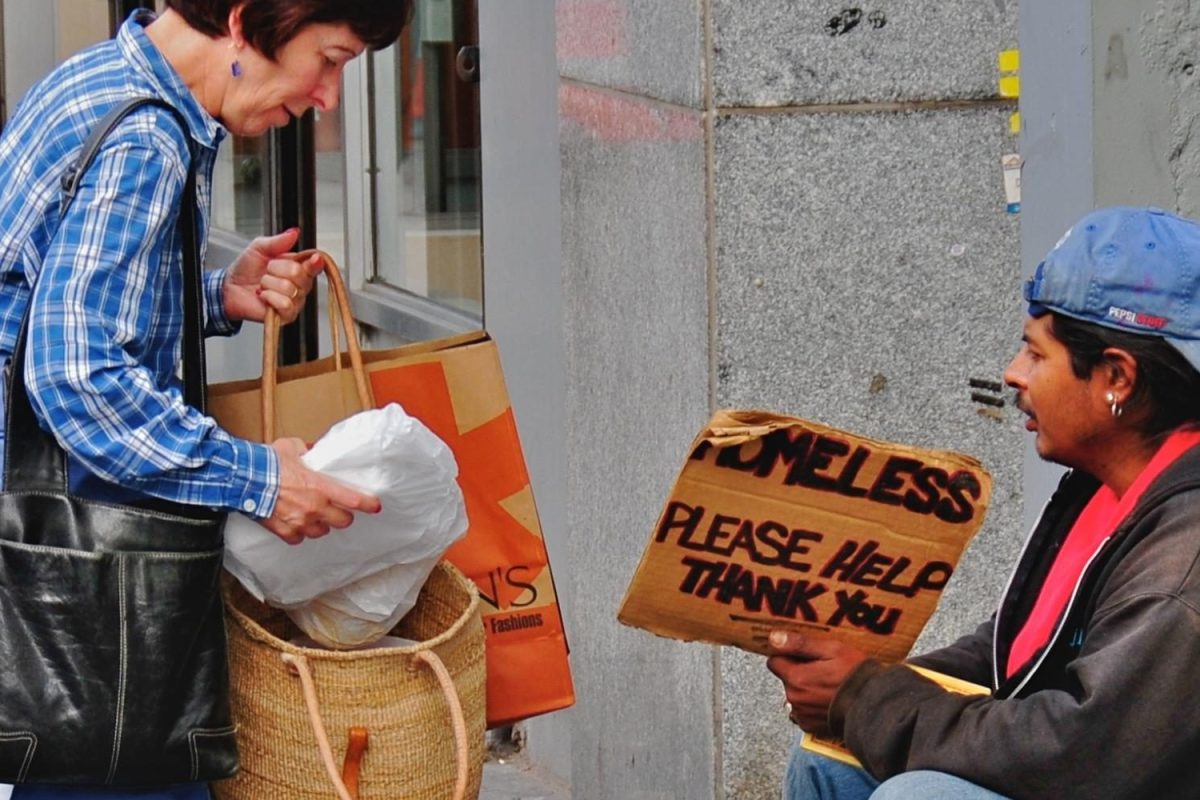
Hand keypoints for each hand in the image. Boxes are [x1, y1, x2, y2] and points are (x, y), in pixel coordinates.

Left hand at [222, 228, 323, 323]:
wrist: (230, 288)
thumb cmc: (246, 269)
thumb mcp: (259, 248)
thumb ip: (278, 241)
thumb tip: (294, 232)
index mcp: (297, 267)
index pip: (314, 264)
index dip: (315, 262)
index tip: (315, 258)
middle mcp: (300, 285)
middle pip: (299, 274)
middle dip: (276, 269)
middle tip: (267, 271)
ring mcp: (295, 300)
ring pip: (289, 289)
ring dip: (269, 284)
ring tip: (262, 285)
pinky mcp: (287, 315)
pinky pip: (285, 304)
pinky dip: (269, 297)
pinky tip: (263, 296)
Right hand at [257, 438, 381, 544]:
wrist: (243, 479)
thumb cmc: (266, 463)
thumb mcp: (292, 448)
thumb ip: (306, 452)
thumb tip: (311, 452)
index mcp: (320, 486)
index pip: (354, 500)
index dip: (368, 504)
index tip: (375, 506)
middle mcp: (315, 507)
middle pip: (343, 520)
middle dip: (343, 515)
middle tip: (339, 510)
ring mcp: (300, 522)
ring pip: (323, 531)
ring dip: (322, 525)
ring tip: (315, 516)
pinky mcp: (285, 532)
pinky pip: (300, 538)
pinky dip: (300, 533)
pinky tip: (296, 524)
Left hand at [766, 630, 867, 733]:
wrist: (875, 706)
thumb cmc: (855, 676)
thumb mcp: (831, 650)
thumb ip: (800, 644)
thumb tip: (774, 638)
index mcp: (796, 678)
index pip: (774, 662)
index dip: (788, 656)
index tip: (803, 655)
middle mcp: (794, 698)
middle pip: (786, 678)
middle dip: (799, 672)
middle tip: (823, 669)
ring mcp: (802, 714)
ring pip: (794, 695)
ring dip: (805, 689)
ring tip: (828, 686)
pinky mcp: (810, 726)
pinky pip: (802, 711)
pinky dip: (811, 706)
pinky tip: (828, 700)